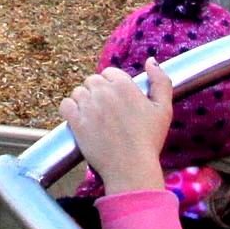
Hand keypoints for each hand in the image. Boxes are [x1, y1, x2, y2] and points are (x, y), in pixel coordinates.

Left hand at [60, 66, 173, 195]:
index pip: (109, 73)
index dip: (112, 86)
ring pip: (78, 92)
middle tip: (106, 111)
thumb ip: (161, 81)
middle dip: (97, 92)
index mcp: (124, 85)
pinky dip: (70, 110)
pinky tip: (79, 120)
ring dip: (83, 101)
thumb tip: (151, 60)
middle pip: (92, 81)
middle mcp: (104, 91)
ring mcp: (88, 106)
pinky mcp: (76, 122)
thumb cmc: (149, 140)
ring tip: (94, 117)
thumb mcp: (164, 109)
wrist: (131, 168)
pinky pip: (65, 105)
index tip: (117, 101)